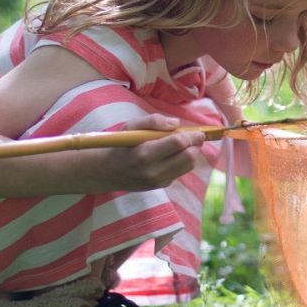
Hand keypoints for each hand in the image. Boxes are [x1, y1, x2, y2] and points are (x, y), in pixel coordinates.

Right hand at [92, 114, 206, 190]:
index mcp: (145, 153)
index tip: (199, 131)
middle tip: (195, 137)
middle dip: (195, 145)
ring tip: (184, 145)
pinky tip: (172, 155)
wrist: (108, 171)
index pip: (178, 143)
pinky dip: (182, 162)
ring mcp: (158, 181)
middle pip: (188, 157)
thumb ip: (153, 121)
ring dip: (191, 154)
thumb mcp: (131, 127)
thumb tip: (176, 123)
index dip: (192, 136)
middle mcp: (154, 170)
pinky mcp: (161, 186)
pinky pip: (180, 172)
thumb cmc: (121, 145)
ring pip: (188, 166)